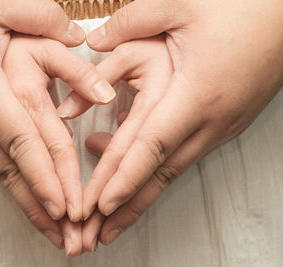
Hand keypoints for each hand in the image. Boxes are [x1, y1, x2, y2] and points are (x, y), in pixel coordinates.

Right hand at [3, 34, 114, 255]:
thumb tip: (84, 41)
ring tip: (51, 231)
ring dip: (26, 203)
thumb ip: (43, 20)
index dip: (48, 178)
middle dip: (43, 209)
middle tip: (68, 240)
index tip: (69, 209)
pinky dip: (6, 183)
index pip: (24, 143)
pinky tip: (21, 197)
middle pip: (12, 172)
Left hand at [65, 0, 282, 246]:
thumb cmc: (241, 6)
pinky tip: (139, 186)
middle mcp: (210, 120)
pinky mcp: (223, 124)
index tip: (99, 205)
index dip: (123, 177)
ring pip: (172, 171)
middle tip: (96, 236)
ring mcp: (220, 126)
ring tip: (112, 226)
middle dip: (126, 207)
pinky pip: (183, 158)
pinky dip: (157, 177)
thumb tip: (95, 40)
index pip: (151, 145)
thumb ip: (133, 21)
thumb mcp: (181, 4)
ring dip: (140, 200)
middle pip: (160, 173)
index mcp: (197, 93)